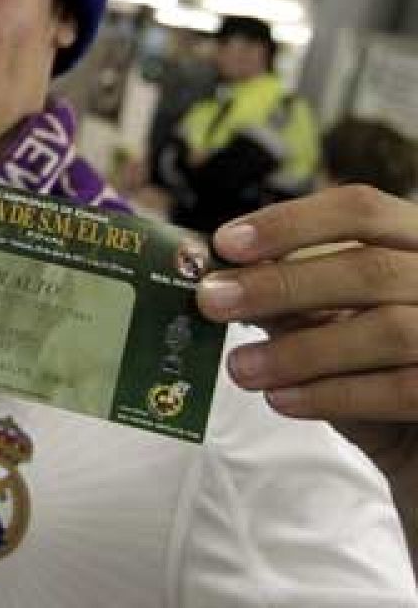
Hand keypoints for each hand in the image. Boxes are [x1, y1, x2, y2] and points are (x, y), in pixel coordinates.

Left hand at [196, 186, 417, 491]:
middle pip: (370, 268)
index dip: (290, 223)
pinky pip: (402, 389)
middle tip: (212, 301)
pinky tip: (281, 399)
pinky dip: (333, 394)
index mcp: (416, 239)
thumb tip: (218, 280)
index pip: (361, 209)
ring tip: (239, 367)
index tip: (225, 243)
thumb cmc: (371, 362)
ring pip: (388, 330)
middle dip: (282, 285)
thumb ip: (290, 294)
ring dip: (300, 350)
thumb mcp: (332, 317)